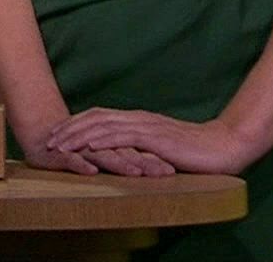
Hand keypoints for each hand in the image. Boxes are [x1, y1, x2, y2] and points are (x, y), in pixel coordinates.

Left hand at [43, 108, 250, 174]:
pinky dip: (104, 142)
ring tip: (60, 146)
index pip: (100, 117)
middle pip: (95, 118)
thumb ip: (142, 147)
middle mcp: (138, 119)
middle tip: (48, 139)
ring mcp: (146, 127)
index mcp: (138, 120)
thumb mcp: (160, 148)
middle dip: (69, 128)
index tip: (57, 132)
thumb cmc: (195, 151)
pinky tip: (90, 148)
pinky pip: (125, 139)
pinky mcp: (156, 139)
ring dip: (79, 136)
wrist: (223, 147)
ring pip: (104, 127)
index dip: (76, 124)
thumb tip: (124, 155)